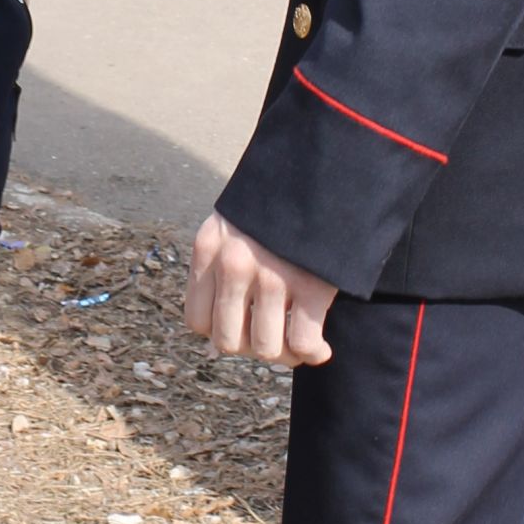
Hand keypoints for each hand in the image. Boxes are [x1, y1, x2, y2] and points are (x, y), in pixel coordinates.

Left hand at [185, 213, 335, 365]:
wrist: (327, 169)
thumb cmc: (281, 201)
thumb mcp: (236, 223)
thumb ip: (223, 265)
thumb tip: (218, 340)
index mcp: (209, 248)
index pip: (197, 321)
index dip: (221, 331)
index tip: (244, 325)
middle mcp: (233, 265)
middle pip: (228, 342)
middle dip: (253, 347)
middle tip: (274, 336)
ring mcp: (272, 276)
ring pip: (266, 349)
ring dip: (285, 354)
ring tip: (298, 343)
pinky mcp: (311, 285)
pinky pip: (304, 343)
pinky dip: (313, 353)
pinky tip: (321, 347)